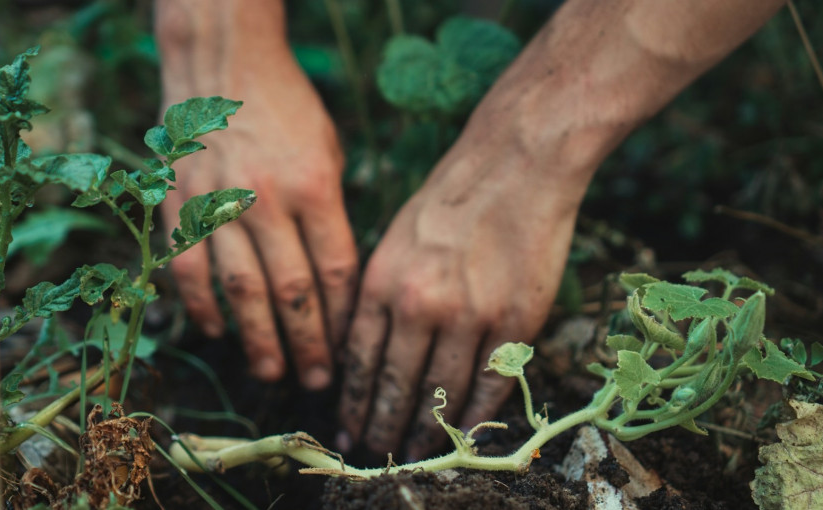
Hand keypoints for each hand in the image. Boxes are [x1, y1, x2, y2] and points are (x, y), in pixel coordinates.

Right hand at [159, 57, 357, 388]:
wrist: (223, 67)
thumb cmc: (289, 111)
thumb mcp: (330, 153)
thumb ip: (332, 213)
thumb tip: (336, 280)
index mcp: (315, 188)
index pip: (335, 271)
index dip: (343, 318)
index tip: (349, 349)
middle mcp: (268, 200)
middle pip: (292, 291)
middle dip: (308, 344)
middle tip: (317, 382)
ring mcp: (220, 204)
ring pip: (241, 290)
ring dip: (257, 339)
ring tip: (273, 373)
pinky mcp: (181, 204)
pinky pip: (190, 268)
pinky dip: (203, 306)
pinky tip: (218, 333)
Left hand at [338, 109, 589, 458]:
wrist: (516, 163)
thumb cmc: (452, 195)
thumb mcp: (395, 237)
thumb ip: (380, 293)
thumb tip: (366, 349)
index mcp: (382, 281)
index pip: (360, 361)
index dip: (354, 402)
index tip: (349, 428)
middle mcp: (419, 304)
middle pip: (395, 385)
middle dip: (382, 426)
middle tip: (376, 452)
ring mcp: (470, 315)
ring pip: (441, 393)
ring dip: (426, 430)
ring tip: (415, 451)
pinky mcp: (514, 321)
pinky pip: (490, 384)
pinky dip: (475, 415)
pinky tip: (463, 434)